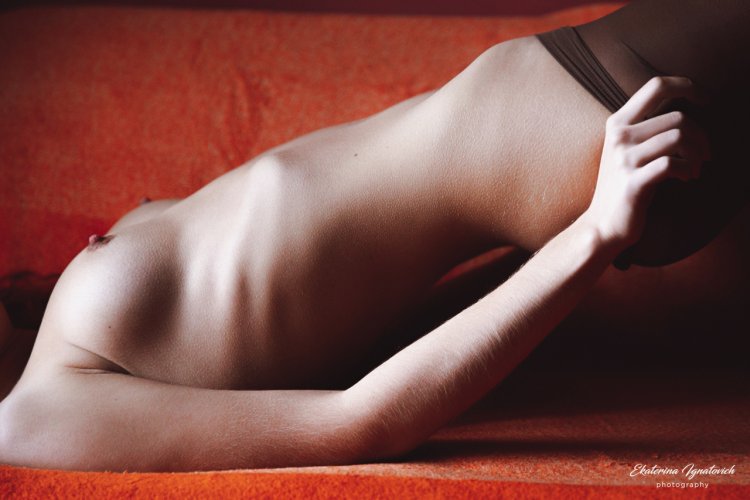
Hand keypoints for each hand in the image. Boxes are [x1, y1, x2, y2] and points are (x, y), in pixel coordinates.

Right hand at [582, 76, 710, 250]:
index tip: (706, 99)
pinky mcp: (633, 182)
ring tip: (696, 168)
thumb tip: (688, 112)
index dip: (687, 86)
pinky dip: (687, 170)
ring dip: (697, 154)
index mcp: (617, 123)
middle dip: (701, 135)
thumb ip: (647, 128)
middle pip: (678, 117)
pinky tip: (687, 178)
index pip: (656, 86)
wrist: (603, 224)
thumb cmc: (622, 186)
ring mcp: (624, 159)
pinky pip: (672, 164)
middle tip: (705, 154)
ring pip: (678, 137)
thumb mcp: (627, 150)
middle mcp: (619, 137)